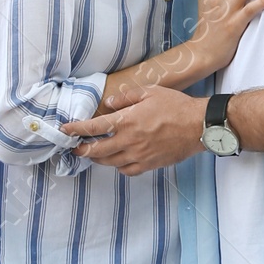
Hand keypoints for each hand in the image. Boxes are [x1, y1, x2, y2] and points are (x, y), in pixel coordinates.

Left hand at [62, 86, 206, 174]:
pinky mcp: (149, 164)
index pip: (93, 128)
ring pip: (110, 163)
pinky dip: (119, 167)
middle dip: (82, 150)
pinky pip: (127, 170)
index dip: (76, 129)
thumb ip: (126, 98)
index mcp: (127, 121)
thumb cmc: (176, 106)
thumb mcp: (149, 92)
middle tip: (75, 148)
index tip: (66, 130)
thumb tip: (109, 103)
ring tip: (94, 154)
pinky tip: (118, 161)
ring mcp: (138, 155)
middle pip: (96, 151)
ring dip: (99, 159)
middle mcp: (129, 140)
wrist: (198, 126)